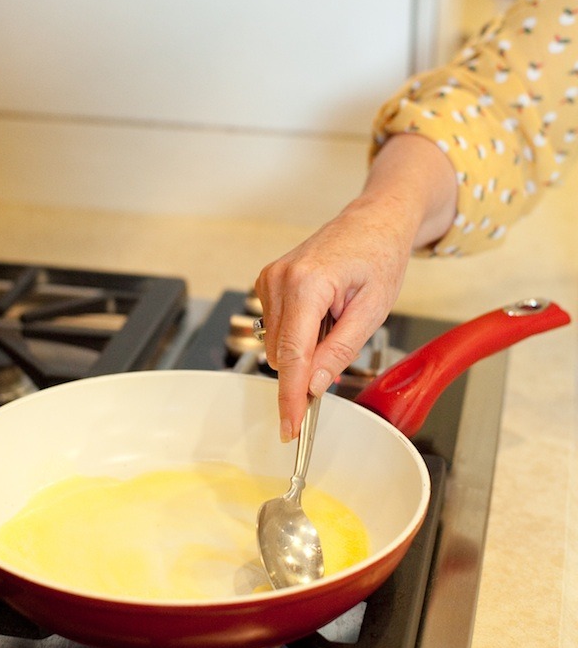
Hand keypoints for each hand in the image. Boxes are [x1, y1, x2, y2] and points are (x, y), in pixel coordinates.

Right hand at [253, 134, 456, 440]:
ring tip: (337, 318)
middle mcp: (279, 279)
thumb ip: (340, 350)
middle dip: (308, 369)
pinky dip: (300, 333)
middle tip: (342, 350)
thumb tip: (316, 384)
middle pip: (283, 355)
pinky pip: (277, 328)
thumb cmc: (379, 255)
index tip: (290, 427)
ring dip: (306, 348)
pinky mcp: (267, 282)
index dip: (291, 398)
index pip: (293, 357)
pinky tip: (323, 313)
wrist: (374, 220)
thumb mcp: (373, 310)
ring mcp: (269, 279)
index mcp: (307, 284)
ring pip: (278, 345)